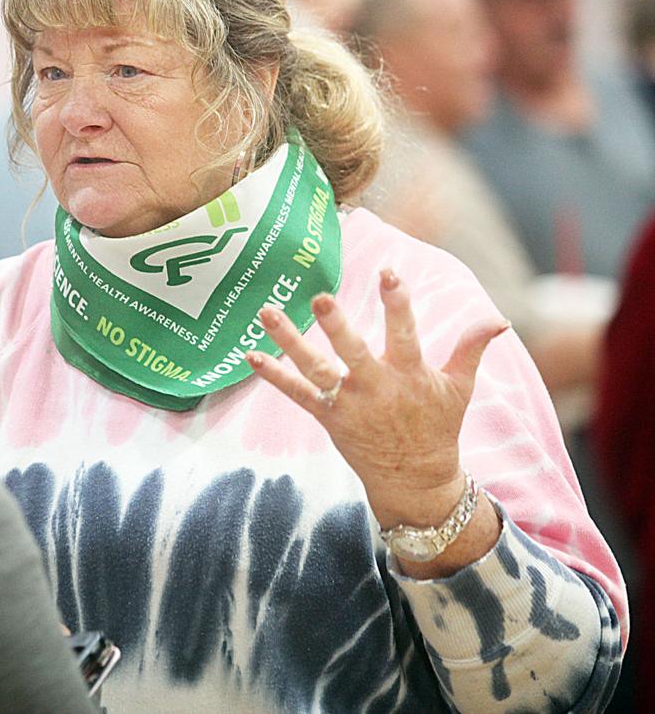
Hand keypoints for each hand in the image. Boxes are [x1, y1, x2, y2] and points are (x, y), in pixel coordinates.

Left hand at [246, 268, 508, 532]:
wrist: (414, 479)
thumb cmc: (438, 425)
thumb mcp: (460, 388)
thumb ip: (472, 348)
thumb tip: (500, 318)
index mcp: (410, 375)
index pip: (405, 333)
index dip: (398, 303)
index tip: (389, 271)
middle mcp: (376, 388)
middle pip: (352, 352)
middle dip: (335, 326)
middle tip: (318, 298)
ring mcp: (348, 403)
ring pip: (314, 369)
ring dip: (288, 342)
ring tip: (266, 312)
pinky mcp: (328, 416)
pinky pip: (296, 394)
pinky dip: (273, 375)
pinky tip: (250, 354)